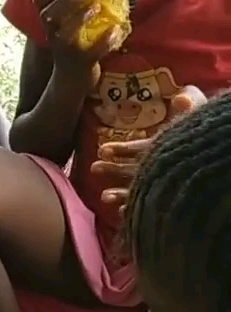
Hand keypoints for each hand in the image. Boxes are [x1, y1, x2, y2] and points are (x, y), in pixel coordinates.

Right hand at [36, 0, 120, 92]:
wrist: (72, 81)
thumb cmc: (71, 47)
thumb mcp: (64, 26)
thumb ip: (68, 6)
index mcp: (49, 24)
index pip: (40, 1)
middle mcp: (52, 36)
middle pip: (49, 15)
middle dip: (66, 0)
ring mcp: (65, 51)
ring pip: (65, 34)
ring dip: (79, 17)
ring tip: (96, 6)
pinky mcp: (82, 64)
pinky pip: (92, 52)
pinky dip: (104, 41)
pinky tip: (115, 30)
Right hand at [91, 86, 206, 208]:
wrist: (219, 168)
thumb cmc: (210, 140)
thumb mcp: (200, 118)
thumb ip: (191, 104)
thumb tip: (179, 99)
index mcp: (168, 148)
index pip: (141, 147)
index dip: (122, 149)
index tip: (102, 149)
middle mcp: (164, 167)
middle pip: (134, 169)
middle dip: (112, 169)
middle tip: (92, 168)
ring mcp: (165, 186)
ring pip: (138, 190)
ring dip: (119, 194)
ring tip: (104, 197)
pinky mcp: (168, 203)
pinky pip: (147, 208)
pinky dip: (134, 210)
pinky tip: (124, 212)